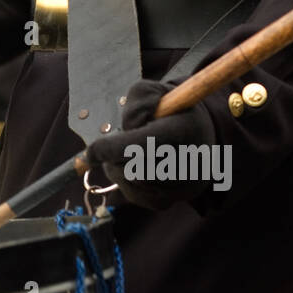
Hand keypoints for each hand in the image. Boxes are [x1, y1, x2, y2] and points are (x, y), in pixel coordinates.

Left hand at [83, 78, 218, 210]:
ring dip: (119, 166)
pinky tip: (138, 164)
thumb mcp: (157, 91)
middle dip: (115, 156)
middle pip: (131, 169)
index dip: (110, 149)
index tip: (91, 152)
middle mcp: (187, 164)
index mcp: (184, 131)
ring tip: (133, 150)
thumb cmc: (171, 110)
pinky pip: (132, 194)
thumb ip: (138, 101)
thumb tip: (127, 128)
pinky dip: (126, 180)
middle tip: (122, 141)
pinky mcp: (168, 202)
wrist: (201, 135)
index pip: (141, 146)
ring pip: (128, 183)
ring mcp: (178, 188)